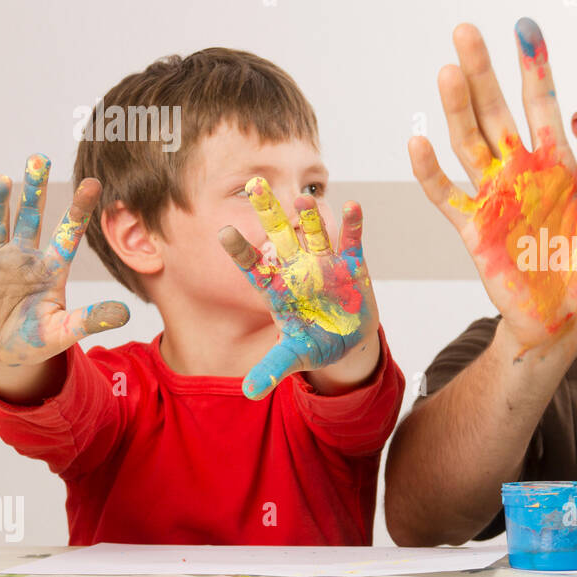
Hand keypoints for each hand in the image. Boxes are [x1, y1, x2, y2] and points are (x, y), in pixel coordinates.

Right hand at [0, 153, 129, 363]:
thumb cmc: (35, 340)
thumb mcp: (63, 331)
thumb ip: (90, 319)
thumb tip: (126, 312)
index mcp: (52, 268)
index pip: (69, 232)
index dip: (80, 208)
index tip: (94, 182)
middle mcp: (25, 256)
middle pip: (32, 216)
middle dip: (35, 189)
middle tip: (38, 158)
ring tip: (1, 178)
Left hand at [219, 178, 376, 398]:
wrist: (347, 340)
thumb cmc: (314, 343)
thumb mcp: (293, 357)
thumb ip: (272, 368)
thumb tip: (249, 392)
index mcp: (278, 289)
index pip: (254, 267)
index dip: (240, 251)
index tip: (223, 233)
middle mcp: (298, 269)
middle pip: (279, 236)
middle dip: (269, 211)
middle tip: (254, 184)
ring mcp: (325, 264)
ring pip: (314, 233)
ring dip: (310, 216)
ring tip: (303, 197)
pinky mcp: (352, 265)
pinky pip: (351, 242)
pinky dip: (352, 226)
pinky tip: (353, 207)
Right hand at [409, 18, 576, 352]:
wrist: (568, 319)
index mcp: (555, 165)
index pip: (542, 106)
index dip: (534, 68)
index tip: (523, 27)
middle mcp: (520, 173)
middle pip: (495, 112)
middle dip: (482, 72)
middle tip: (466, 29)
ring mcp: (494, 198)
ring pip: (468, 143)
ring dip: (457, 109)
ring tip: (448, 70)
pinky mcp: (474, 229)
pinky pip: (445, 195)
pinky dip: (429, 172)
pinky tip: (418, 143)